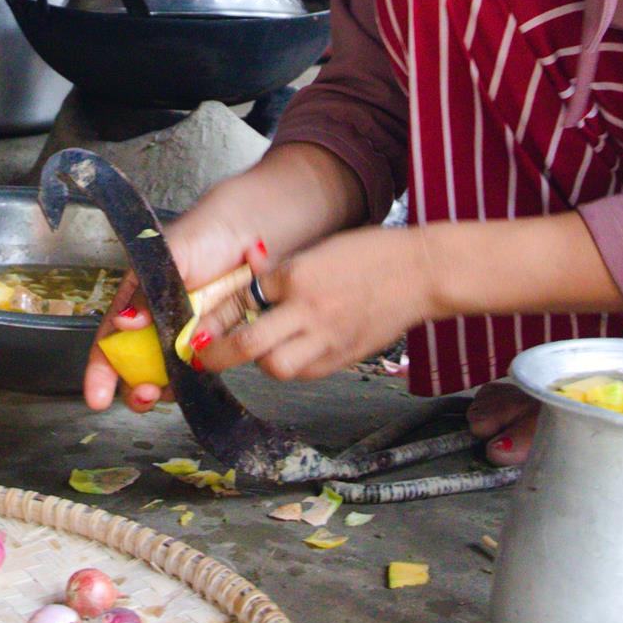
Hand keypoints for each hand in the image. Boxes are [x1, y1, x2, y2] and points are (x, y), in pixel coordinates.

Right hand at [80, 208, 255, 413]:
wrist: (250, 231)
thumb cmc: (204, 235)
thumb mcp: (170, 257)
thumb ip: (146, 291)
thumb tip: (123, 321)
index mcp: (138, 302)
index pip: (109, 341)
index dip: (99, 371)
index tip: (96, 397)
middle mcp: (158, 324)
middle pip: (135, 367)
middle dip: (133, 389)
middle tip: (144, 394)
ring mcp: (186, 336)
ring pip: (167, 375)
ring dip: (164, 390)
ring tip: (167, 389)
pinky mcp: (214, 343)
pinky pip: (200, 371)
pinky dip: (194, 381)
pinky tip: (195, 381)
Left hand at [202, 227, 437, 382]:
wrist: (420, 273)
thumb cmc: (372, 254)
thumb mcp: (321, 249)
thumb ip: (285, 271)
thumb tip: (253, 272)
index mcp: (298, 277)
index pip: (244, 297)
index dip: (222, 309)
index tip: (205, 320)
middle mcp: (308, 311)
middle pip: (247, 345)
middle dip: (216, 354)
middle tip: (202, 355)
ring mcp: (327, 338)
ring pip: (275, 368)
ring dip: (260, 361)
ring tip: (261, 349)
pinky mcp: (344, 357)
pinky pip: (305, 373)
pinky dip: (292, 366)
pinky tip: (294, 351)